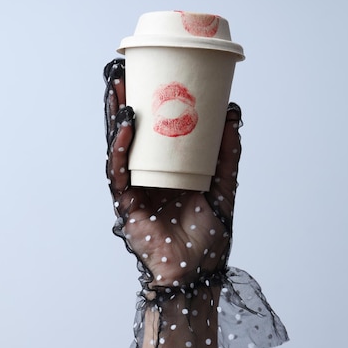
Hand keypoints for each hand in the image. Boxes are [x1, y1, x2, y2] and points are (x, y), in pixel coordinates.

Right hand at [104, 58, 242, 293]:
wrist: (198, 272)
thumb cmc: (209, 237)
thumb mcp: (223, 186)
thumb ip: (226, 153)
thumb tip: (232, 113)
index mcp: (166, 172)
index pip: (151, 135)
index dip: (146, 108)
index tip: (147, 79)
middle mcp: (146, 177)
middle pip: (130, 136)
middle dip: (124, 105)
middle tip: (123, 75)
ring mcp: (134, 190)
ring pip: (118, 148)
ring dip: (115, 118)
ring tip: (117, 90)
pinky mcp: (125, 204)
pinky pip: (118, 172)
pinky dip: (119, 148)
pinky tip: (124, 126)